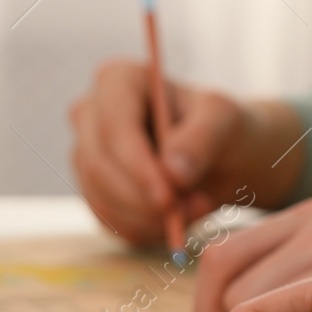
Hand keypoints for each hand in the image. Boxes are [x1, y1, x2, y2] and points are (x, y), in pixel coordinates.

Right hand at [67, 59, 304, 244]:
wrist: (221, 158)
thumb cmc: (222, 127)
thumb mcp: (226, 121)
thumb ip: (203, 139)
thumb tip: (173, 173)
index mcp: (117, 81)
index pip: (113, 126)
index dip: (136, 165)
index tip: (168, 198)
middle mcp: (90, 115)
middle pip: (98, 165)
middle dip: (143, 199)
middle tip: (195, 211)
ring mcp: (85, 154)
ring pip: (100, 198)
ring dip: (148, 218)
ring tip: (199, 210)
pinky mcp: (91, 190)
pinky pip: (107, 221)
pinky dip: (144, 230)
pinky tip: (177, 220)